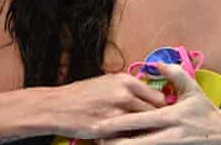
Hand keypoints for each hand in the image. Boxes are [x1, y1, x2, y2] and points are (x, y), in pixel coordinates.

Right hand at [46, 73, 167, 139]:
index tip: (162, 113)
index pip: (158, 96)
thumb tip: (146, 95)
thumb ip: (128, 88)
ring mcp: (117, 113)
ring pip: (143, 125)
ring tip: (144, 133)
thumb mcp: (107, 82)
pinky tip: (128, 138)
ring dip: (144, 130)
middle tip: (156, 127)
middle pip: (155, 112)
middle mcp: (124, 95)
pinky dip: (130, 138)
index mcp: (125, 81)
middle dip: (156, 120)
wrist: (58, 106)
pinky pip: (127, 136)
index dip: (161, 108)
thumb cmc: (81, 94)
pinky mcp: (108, 129)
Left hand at [94, 63, 220, 143]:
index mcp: (171, 117)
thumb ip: (175, 74)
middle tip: (96, 140)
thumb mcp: (193, 90)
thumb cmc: (205, 112)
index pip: (139, 121)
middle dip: (114, 142)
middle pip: (136, 142)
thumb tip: (158, 63)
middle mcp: (169, 135)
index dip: (117, 124)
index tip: (99, 125)